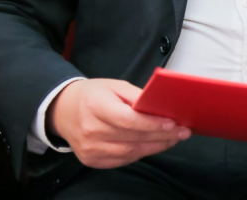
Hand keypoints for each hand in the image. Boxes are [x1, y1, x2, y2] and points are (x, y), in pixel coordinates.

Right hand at [47, 79, 189, 168]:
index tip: (172, 123)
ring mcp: (90, 149)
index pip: (128, 120)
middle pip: (132, 138)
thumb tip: (160, 107)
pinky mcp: (91, 160)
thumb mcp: (114, 86)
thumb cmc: (93, 95)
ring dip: (155, 147)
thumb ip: (136, 96)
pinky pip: (122, 160)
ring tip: (173, 139)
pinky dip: (141, 153)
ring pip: (130, 152)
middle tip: (182, 132)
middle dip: (161, 136)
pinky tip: (154, 146)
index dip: (152, 124)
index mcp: (95, 106)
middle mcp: (91, 130)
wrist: (64, 110)